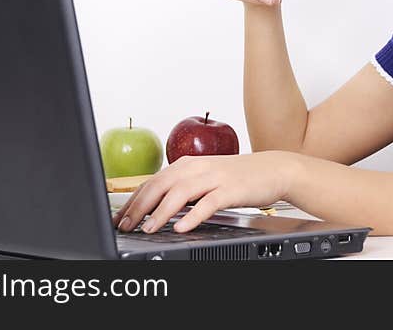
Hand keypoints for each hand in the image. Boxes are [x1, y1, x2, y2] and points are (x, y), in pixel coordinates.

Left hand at [111, 151, 297, 233]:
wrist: (273, 169)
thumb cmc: (238, 177)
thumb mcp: (205, 178)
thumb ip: (182, 188)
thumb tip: (154, 206)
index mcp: (188, 165)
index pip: (152, 181)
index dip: (133, 200)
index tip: (119, 218)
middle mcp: (197, 168)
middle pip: (160, 184)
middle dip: (139, 207)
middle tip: (125, 226)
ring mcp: (214, 177)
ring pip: (180, 193)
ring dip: (160, 212)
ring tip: (148, 228)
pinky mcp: (230, 189)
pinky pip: (208, 203)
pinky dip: (192, 216)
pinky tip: (181, 227)